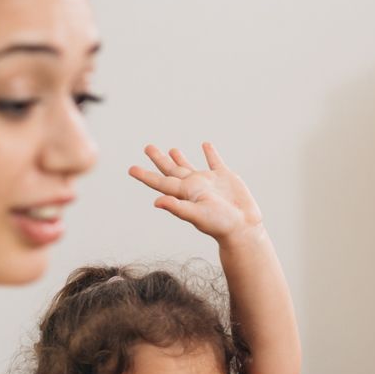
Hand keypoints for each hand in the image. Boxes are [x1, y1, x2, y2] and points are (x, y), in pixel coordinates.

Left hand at [128, 142, 264, 240]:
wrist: (243, 228)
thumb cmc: (220, 225)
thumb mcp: (196, 215)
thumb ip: (177, 207)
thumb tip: (156, 202)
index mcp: (185, 193)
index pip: (160, 182)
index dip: (145, 175)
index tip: (131, 169)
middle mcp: (194, 186)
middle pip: (171, 170)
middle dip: (159, 159)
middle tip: (148, 147)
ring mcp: (209, 181)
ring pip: (189, 166)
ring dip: (179, 158)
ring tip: (171, 149)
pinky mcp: (225, 178)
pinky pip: (215, 161)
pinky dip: (210, 153)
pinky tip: (206, 145)